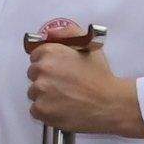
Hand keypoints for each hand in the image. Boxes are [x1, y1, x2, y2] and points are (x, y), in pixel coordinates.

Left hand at [24, 22, 143, 136]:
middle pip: (33, 74)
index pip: (35, 56)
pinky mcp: (41, 110)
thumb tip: (49, 33)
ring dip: (44, 95)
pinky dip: (46, 111)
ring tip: (64, 98)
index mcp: (50, 52)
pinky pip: (35, 110)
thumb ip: (68, 33)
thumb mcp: (89, 46)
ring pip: (33, 92)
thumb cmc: (100, 76)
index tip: (59, 70)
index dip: (48, 63)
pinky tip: (61, 109)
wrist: (110, 103)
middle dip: (45, 78)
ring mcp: (40, 91)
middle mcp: (41, 70)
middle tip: (64, 85)